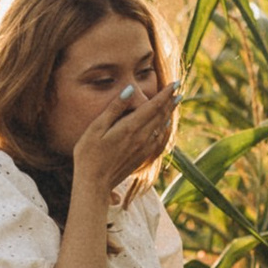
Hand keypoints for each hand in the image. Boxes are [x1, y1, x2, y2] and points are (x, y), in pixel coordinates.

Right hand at [71, 72, 175, 195]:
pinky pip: (158, 140)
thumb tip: (130, 89)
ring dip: (169, 113)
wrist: (94, 184)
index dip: (166, 93)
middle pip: (161, 115)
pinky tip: (165, 126)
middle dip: (170, 101)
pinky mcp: (141, 158)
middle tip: (179, 90)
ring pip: (161, 127)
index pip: (153, 106)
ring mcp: (142, 149)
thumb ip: (114, 108)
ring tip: (175, 103)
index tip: (176, 83)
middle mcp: (141, 138)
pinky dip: (164, 129)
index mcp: (130, 127)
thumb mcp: (96, 128)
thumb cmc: (88, 155)